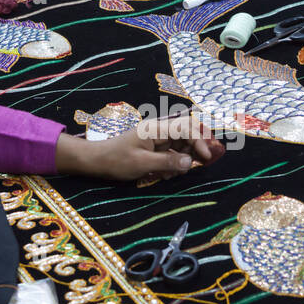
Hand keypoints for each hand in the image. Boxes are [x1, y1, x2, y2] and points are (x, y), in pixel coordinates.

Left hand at [55, 114, 225, 181]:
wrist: (97, 162)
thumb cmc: (116, 161)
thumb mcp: (142, 164)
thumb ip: (168, 163)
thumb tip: (190, 163)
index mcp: (156, 129)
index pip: (185, 128)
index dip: (199, 141)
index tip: (206, 157)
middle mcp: (159, 131)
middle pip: (187, 133)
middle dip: (198, 147)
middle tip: (205, 162)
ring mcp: (157, 140)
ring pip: (181, 145)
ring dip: (185, 158)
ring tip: (177, 173)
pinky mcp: (154, 149)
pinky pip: (172, 153)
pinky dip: (175, 164)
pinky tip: (167, 175)